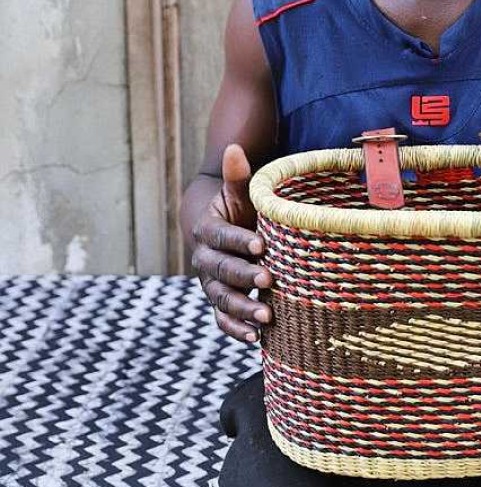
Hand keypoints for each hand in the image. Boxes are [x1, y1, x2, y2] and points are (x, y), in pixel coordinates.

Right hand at [191, 144, 272, 342]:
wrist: (227, 232)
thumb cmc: (241, 208)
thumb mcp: (239, 192)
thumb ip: (237, 176)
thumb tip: (234, 147)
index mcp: (208, 230)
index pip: (221, 236)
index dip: (238, 241)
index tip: (262, 244)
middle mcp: (205, 260)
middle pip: (221, 271)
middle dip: (244, 276)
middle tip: (269, 279)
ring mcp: (211, 284)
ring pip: (222, 299)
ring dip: (243, 309)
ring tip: (268, 317)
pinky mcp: (221, 303)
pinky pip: (223, 321)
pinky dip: (237, 331)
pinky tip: (256, 339)